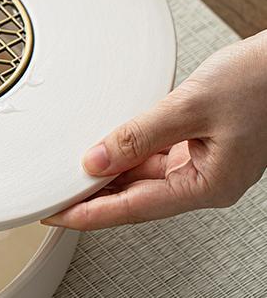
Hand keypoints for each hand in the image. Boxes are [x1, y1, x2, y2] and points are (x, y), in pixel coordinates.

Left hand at [44, 31, 266, 229]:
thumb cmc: (260, 82)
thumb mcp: (190, 106)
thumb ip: (138, 134)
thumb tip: (95, 160)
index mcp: (209, 185)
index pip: (134, 209)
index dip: (89, 214)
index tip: (55, 215)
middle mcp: (207, 181)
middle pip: (137, 197)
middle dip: (93, 196)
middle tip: (50, 194)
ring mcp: (206, 163)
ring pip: (145, 177)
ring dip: (109, 173)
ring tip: (69, 171)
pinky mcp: (204, 144)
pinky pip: (157, 156)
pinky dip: (129, 152)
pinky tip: (106, 146)